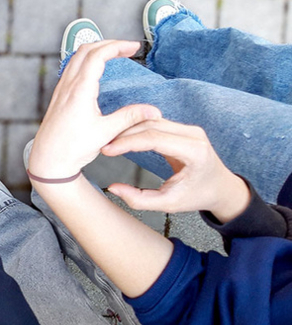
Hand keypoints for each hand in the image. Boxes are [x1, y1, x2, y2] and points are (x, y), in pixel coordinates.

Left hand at [29, 41, 160, 179]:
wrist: (47, 160)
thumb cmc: (72, 149)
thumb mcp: (105, 133)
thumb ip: (130, 118)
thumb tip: (154, 110)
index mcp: (80, 90)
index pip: (98, 55)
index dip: (118, 46)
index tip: (134, 47)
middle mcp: (68, 86)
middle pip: (86, 50)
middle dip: (109, 44)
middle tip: (128, 48)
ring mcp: (61, 90)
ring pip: (77, 58)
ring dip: (96, 50)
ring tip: (115, 54)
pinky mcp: (59, 96)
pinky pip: (71, 68)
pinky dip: (86, 60)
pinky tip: (97, 70)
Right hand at [103, 119, 249, 222]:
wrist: (221, 187)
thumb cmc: (196, 196)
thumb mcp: (168, 204)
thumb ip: (139, 199)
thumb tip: (112, 187)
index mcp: (194, 152)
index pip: (154, 139)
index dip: (127, 143)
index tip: (107, 150)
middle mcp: (193, 135)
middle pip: (151, 125)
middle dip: (124, 134)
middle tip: (103, 146)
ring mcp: (189, 129)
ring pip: (151, 120)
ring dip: (128, 130)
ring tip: (110, 142)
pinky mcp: (183, 128)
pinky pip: (156, 123)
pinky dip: (137, 129)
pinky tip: (122, 138)